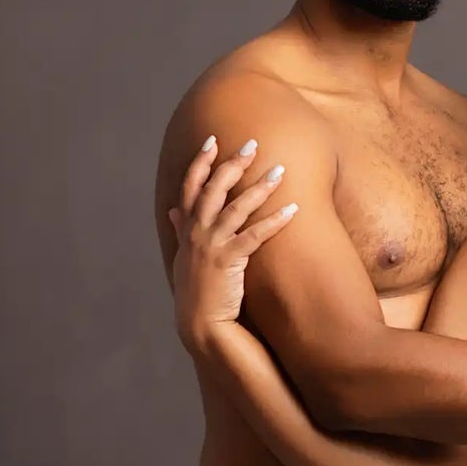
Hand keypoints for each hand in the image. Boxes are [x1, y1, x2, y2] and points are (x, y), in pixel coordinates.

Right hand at [168, 136, 296, 356]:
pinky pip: (255, 235)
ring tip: (279, 171)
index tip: (213, 141)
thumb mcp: (182, 258)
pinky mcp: (229, 261)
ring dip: (259, 187)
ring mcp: (211, 245)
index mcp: (186, 229)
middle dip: (233, 164)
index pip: (191, 187)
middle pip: (214, 188)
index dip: (201, 162)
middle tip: (252, 144)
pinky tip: (292, 210)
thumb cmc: (196, 291)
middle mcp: (196, 232)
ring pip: (236, 208)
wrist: (200, 324)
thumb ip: (180, 232)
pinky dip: (274, 221)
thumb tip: (174, 212)